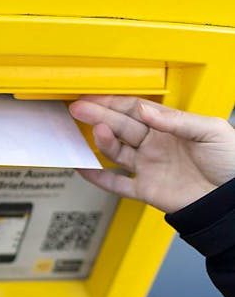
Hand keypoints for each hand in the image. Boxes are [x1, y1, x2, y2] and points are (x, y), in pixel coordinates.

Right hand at [69, 95, 234, 212]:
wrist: (234, 199)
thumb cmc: (232, 162)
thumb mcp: (211, 131)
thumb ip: (177, 120)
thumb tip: (146, 110)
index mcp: (170, 128)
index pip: (136, 110)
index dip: (114, 102)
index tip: (95, 97)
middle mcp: (155, 145)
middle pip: (121, 127)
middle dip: (98, 115)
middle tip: (78, 109)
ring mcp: (149, 167)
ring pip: (116, 152)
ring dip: (102, 141)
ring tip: (95, 131)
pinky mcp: (146, 189)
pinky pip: (117, 184)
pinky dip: (98, 178)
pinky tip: (83, 168)